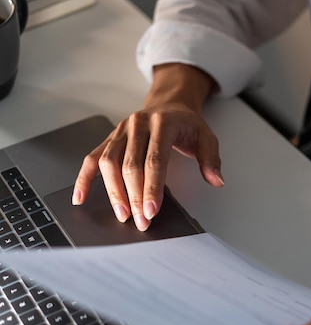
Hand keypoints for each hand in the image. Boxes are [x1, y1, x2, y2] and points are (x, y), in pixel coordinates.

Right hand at [72, 63, 221, 230]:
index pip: (155, 160)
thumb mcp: (206, 136)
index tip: (151, 210)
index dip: (151, 187)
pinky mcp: (110, 138)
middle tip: (140, 221)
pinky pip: (92, 158)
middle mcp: (138, 124)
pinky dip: (85, 178)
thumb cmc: (187, 124)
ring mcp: (120, 130)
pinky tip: (81, 197)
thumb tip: (216, 180)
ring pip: (109, 163)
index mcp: (162, 123)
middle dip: (134, 196)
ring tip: (122, 214)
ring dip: (113, 191)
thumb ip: (211, 159)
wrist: (170, 103)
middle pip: (130, 165)